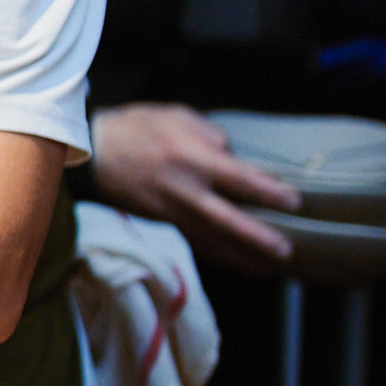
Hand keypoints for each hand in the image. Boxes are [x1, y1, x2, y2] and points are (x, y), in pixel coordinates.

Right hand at [90, 104, 300, 271]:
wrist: (91, 152)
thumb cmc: (135, 128)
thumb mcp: (176, 116)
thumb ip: (210, 134)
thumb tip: (232, 155)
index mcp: (191, 158)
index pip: (239, 179)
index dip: (268, 192)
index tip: (293, 202)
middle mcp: (183, 189)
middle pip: (227, 220)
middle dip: (257, 237)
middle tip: (285, 251)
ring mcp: (169, 209)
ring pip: (210, 238)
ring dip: (239, 256)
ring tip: (267, 269)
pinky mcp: (158, 221)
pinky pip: (192, 240)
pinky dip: (214, 254)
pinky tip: (232, 262)